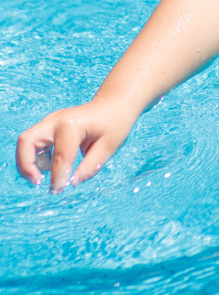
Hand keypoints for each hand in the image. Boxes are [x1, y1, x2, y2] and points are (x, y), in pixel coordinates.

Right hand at [16, 99, 136, 191]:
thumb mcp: (109, 147)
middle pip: (26, 142)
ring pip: (26, 141)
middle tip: (38, 182)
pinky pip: (33, 142)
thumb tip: (70, 183)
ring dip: (29, 161)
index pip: (59, 158)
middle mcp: (56, 120)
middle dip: (26, 166)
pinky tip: (50, 166)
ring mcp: (51, 121)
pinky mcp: (50, 125)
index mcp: (72, 125)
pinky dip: (35, 156)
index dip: (58, 178)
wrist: (116, 103)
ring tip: (43, 176)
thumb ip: (89, 167)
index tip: (59, 191)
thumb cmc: (115, 123)